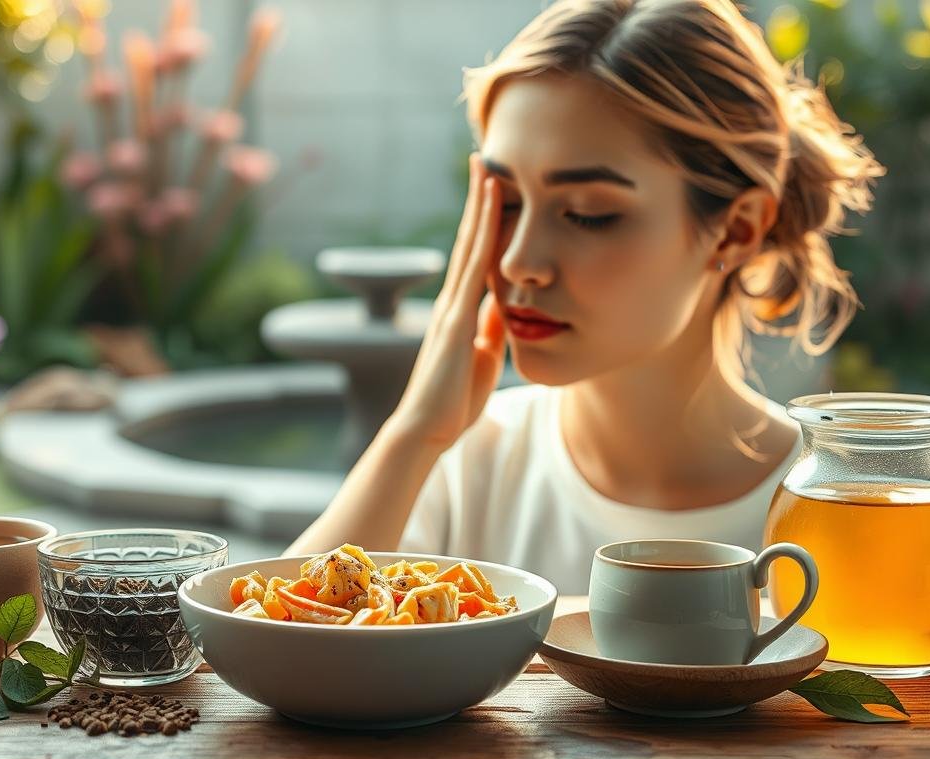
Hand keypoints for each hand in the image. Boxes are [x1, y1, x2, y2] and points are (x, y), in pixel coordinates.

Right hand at [388, 153, 506, 450]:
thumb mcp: (481, 359)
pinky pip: (474, 264)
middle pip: (467, 239)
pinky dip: (484, 230)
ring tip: (485, 165)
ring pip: (469, 243)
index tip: (490, 191)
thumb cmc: (451, 404)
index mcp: (458, 312)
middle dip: (477, 199)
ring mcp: (451, 306)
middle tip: (482, 158)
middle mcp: (451, 301)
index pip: (473, 258)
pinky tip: (492, 204)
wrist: (426, 429)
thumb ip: (490, 331)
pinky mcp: (455, 316)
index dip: (481, 224)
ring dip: (479, 203)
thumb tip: (503, 307)